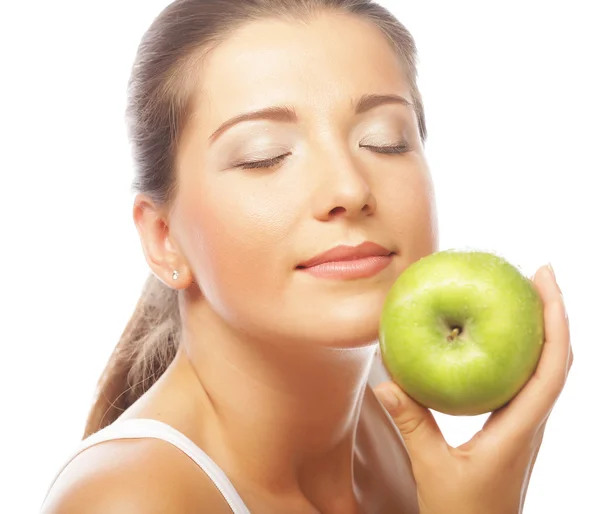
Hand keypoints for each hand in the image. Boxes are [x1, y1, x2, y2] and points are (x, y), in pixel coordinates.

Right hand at [373, 264, 572, 513]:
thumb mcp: (433, 468)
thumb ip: (413, 424)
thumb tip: (386, 382)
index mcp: (521, 429)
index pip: (551, 366)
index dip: (554, 319)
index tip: (545, 278)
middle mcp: (532, 421)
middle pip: (556, 358)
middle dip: (552, 312)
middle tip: (536, 274)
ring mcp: (525, 424)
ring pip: (544, 368)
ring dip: (539, 329)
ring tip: (520, 296)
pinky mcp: (513, 427)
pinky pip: (523, 380)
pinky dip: (518, 351)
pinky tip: (492, 340)